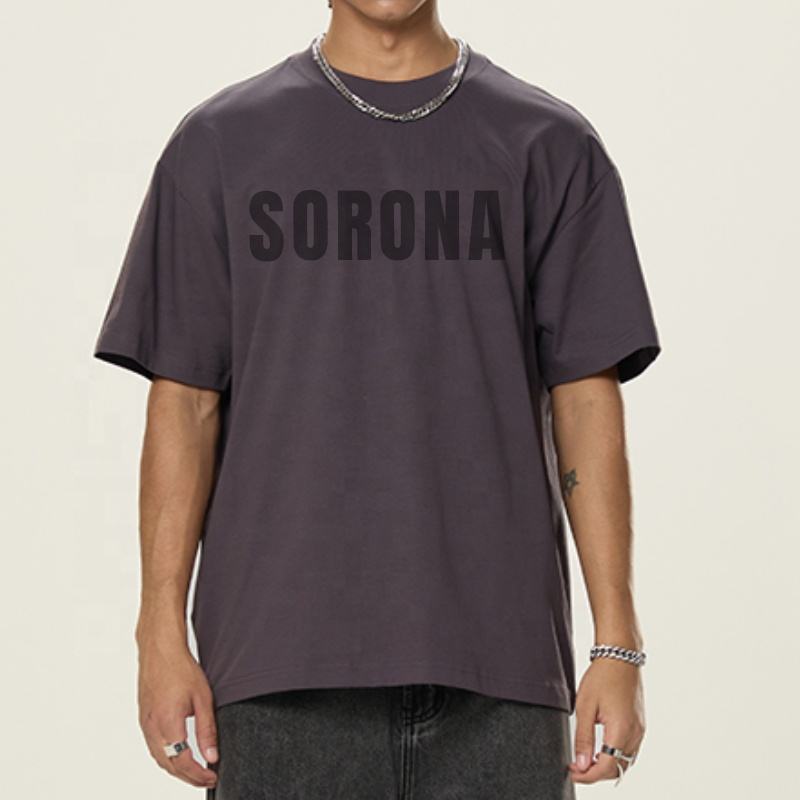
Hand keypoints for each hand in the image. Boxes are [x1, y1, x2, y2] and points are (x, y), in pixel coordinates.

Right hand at [137, 640, 218, 788]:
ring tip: (196, 771)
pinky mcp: (144, 719)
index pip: (182, 762)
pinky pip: (154, 747)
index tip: (212, 776)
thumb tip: (212, 756)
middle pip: (169, 765)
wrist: (160, 650)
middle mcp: (153, 727)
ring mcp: (145, 724)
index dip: (198, 775)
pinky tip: (178, 755)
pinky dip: (167, 757)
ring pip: (159, 758)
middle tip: (207, 778)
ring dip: (177, 769)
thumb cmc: (181, 668)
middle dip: (188, 777)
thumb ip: (207, 730)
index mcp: (168, 723)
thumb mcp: (203, 698)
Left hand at [568, 658, 645, 784]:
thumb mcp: (584, 706)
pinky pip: (629, 750)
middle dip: (596, 773)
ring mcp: (640, 729)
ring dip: (606, 766)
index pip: (607, 768)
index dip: (588, 775)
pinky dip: (615, 756)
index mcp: (621, 729)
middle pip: (617, 769)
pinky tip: (601, 750)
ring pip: (625, 762)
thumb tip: (581, 763)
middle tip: (576, 766)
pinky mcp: (640, 725)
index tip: (572, 771)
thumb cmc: (602, 676)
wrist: (620, 656)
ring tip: (585, 759)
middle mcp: (635, 733)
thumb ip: (583, 738)